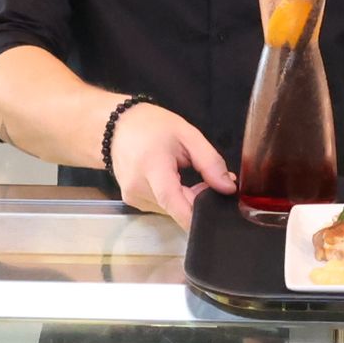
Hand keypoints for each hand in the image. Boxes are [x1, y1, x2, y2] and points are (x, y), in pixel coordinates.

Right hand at [109, 105, 236, 227]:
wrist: (115, 126)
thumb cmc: (151, 126)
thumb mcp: (187, 135)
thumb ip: (210, 162)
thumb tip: (228, 188)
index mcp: (152, 167)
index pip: (173, 201)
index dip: (195, 215)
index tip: (216, 217)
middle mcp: (138, 188)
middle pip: (176, 208)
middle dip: (197, 201)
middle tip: (208, 181)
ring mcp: (133, 198)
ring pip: (170, 209)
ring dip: (185, 199)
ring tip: (186, 175)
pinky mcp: (132, 202)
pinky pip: (160, 206)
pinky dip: (172, 198)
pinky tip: (172, 180)